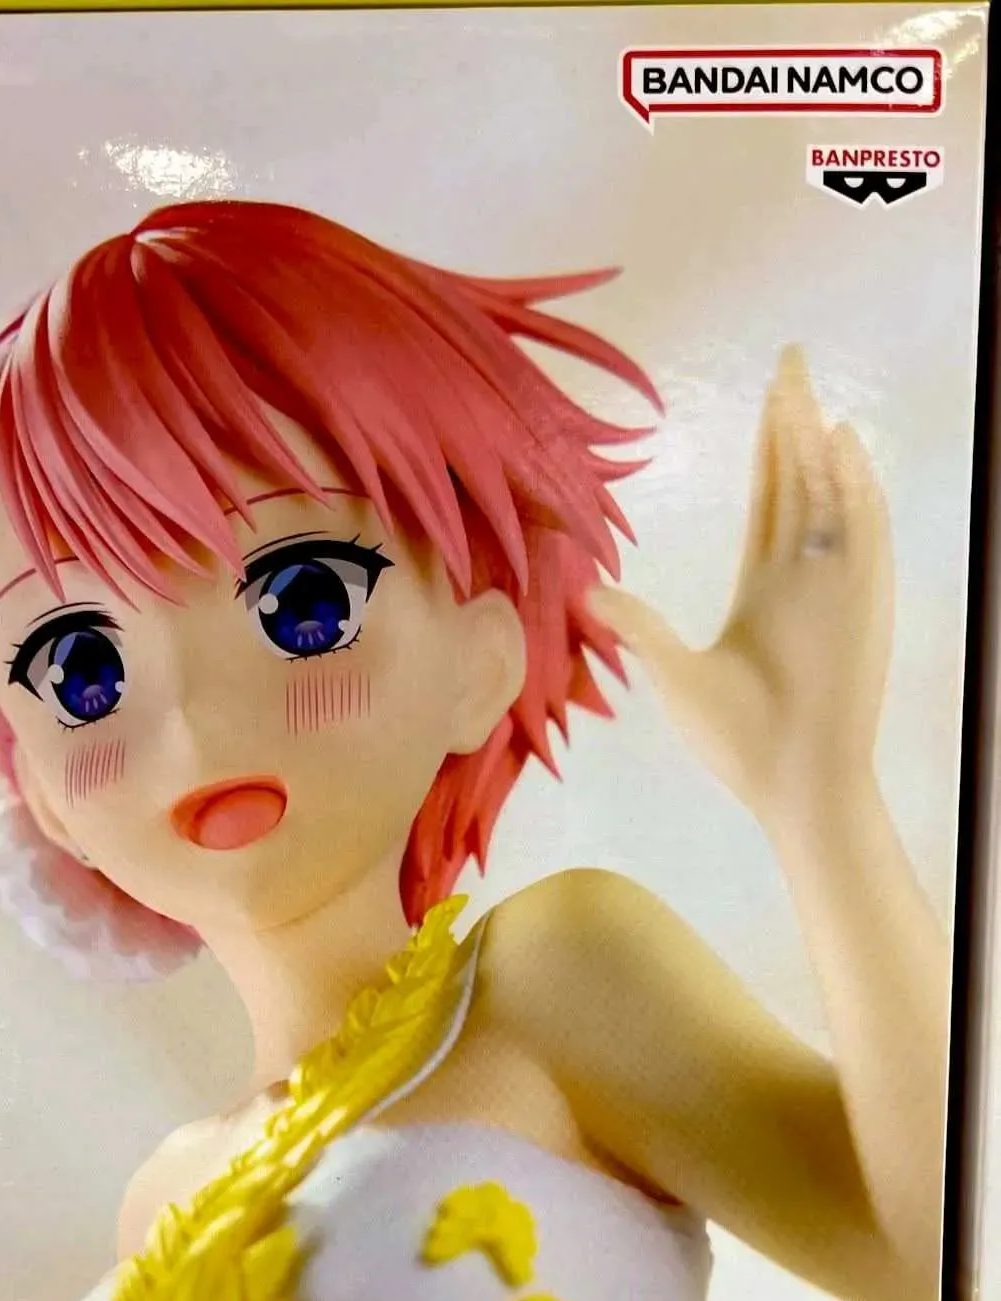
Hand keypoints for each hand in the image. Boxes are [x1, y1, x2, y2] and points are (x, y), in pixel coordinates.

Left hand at [592, 346, 893, 831]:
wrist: (793, 787)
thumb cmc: (738, 744)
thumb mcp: (674, 674)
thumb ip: (639, 627)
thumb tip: (588, 592)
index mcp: (763, 589)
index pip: (769, 499)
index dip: (769, 449)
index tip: (768, 401)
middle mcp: (803, 577)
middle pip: (802, 481)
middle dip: (795, 423)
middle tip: (789, 364)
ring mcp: (836, 585)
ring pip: (830, 494)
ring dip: (820, 442)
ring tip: (803, 390)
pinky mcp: (861, 600)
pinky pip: (861, 530)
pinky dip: (855, 486)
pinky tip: (842, 443)